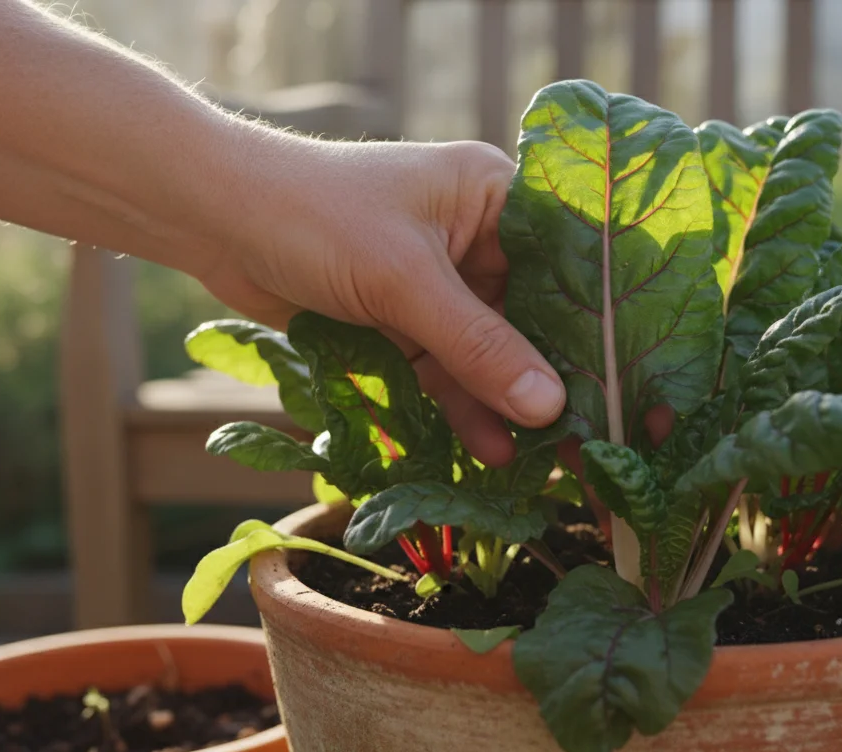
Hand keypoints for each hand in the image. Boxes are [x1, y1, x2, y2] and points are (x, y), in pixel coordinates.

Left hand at [195, 137, 565, 466]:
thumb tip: (549, 408)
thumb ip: (478, 347)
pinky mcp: (407, 321)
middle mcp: (479, 238)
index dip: (599, 328)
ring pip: (490, 355)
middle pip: (534, 320)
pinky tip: (488, 451)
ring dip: (506, 406)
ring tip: (537, 464)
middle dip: (552, 382)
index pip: (568, 267)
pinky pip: (448, 372)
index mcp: (495, 197)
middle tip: (585, 443)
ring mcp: (442, 284)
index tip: (629, 385)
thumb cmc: (315, 215)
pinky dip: (462, 409)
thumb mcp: (405, 281)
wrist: (212, 220)